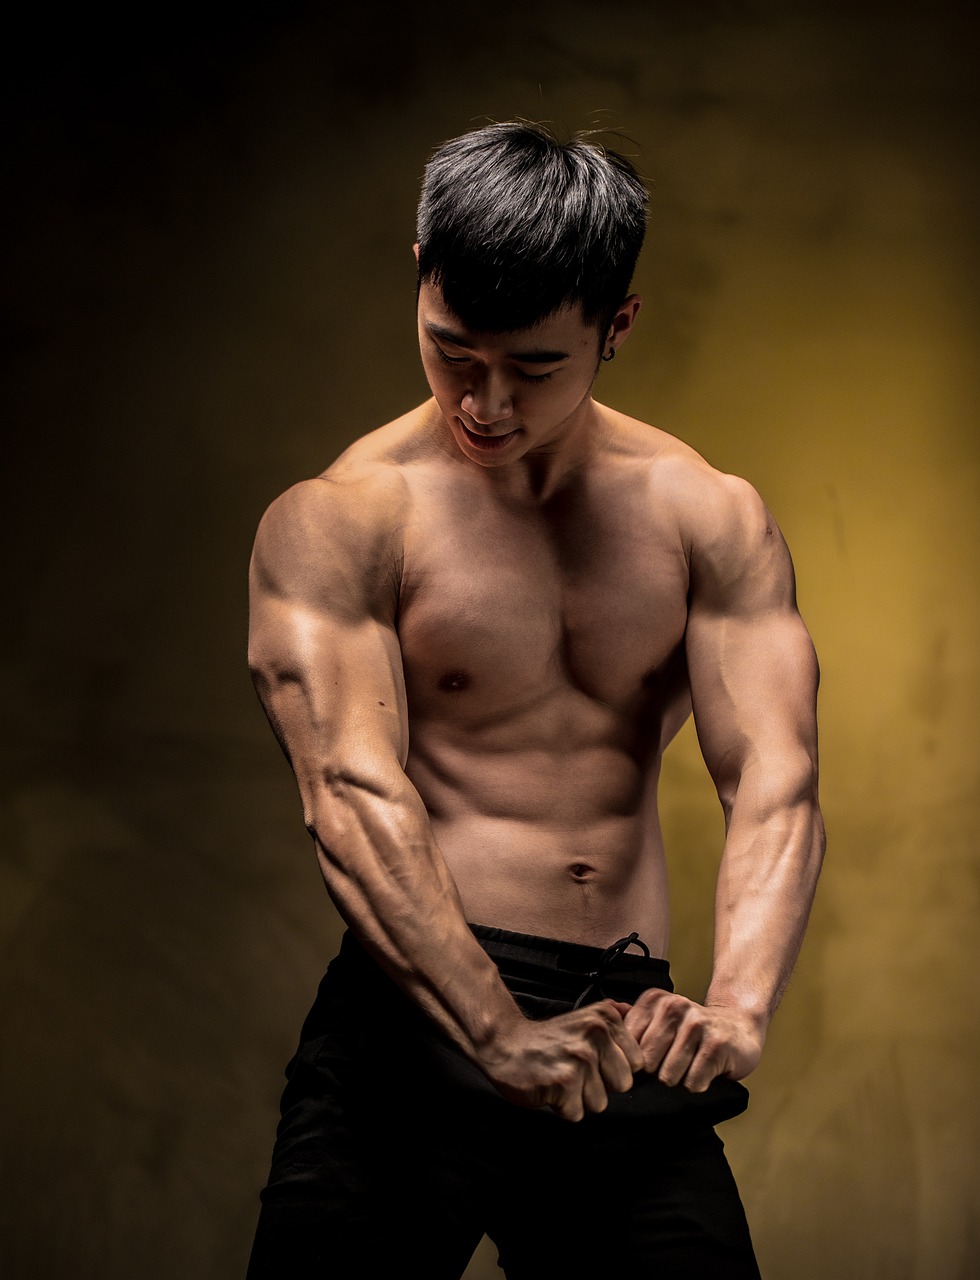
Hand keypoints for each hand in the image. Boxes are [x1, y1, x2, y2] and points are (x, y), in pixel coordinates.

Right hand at [478, 1000, 643, 1121]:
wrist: (504, 1045)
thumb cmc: (547, 1039)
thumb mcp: (583, 1017)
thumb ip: (612, 1015)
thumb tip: (634, 1011)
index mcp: (606, 1018)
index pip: (637, 1063)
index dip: (614, 1068)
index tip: (592, 1059)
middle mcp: (596, 1034)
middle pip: (623, 1084)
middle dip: (600, 1085)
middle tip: (575, 1070)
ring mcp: (580, 1058)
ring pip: (600, 1102)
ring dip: (579, 1097)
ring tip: (561, 1077)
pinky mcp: (564, 1082)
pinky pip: (577, 1113)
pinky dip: (562, 1107)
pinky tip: (550, 1087)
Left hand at [623, 991, 764, 1091]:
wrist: (739, 1027)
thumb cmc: (694, 1032)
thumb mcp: (661, 1022)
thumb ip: (632, 1030)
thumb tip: (600, 1046)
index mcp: (654, 1000)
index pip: (627, 1045)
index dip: (636, 1062)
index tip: (650, 1061)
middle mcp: (674, 1007)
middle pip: (646, 1064)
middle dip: (658, 1071)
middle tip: (674, 1062)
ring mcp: (696, 1024)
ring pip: (668, 1076)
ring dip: (680, 1078)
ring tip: (690, 1063)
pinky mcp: (716, 1044)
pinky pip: (692, 1083)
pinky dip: (698, 1083)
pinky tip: (705, 1068)